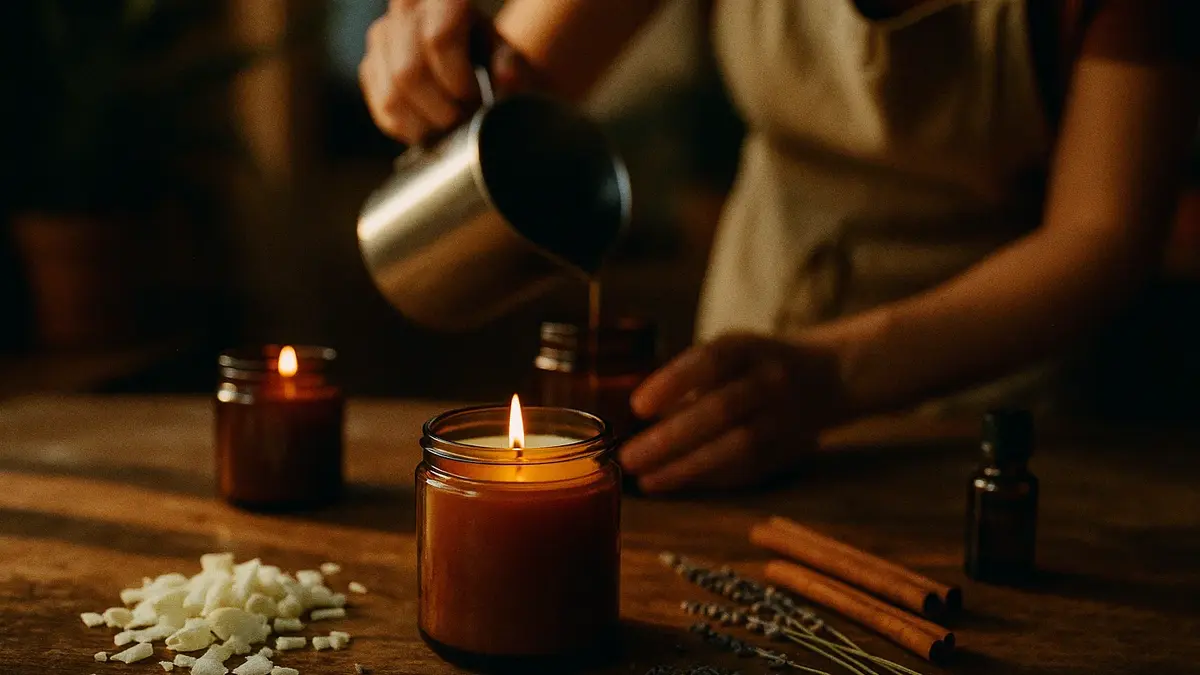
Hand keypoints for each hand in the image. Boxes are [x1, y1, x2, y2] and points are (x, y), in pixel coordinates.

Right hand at [359, 0, 535, 143]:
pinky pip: (383, 109)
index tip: (475, 98)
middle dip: (440, 109)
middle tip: (464, 118)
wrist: (474, 64)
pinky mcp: (370, 66)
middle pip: (409, 72)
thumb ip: (513, 67)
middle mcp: (405, 10)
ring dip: (425, 123)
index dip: (458, 80)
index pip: (439, 38)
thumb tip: (505, 76)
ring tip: (450, 124)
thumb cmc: (496, 61)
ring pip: (392, 95)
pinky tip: (431, 127)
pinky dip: (409, 129)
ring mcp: (382, 36)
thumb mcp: (512, 60)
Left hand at [619, 334, 843, 493]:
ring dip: (687, 468)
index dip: (673, 383)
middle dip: (670, 439)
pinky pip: (748, 469)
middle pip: (722, 410)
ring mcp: (785, 417)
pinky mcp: (790, 448)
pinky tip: (675, 483)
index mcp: (748, 349)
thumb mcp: (727, 354)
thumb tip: (637, 420)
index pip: (711, 361)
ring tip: (646, 481)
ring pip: (737, 447)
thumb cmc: (752, 365)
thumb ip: (689, 382)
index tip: (637, 407)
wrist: (826, 376)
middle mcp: (771, 381)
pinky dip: (708, 478)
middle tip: (628, 458)